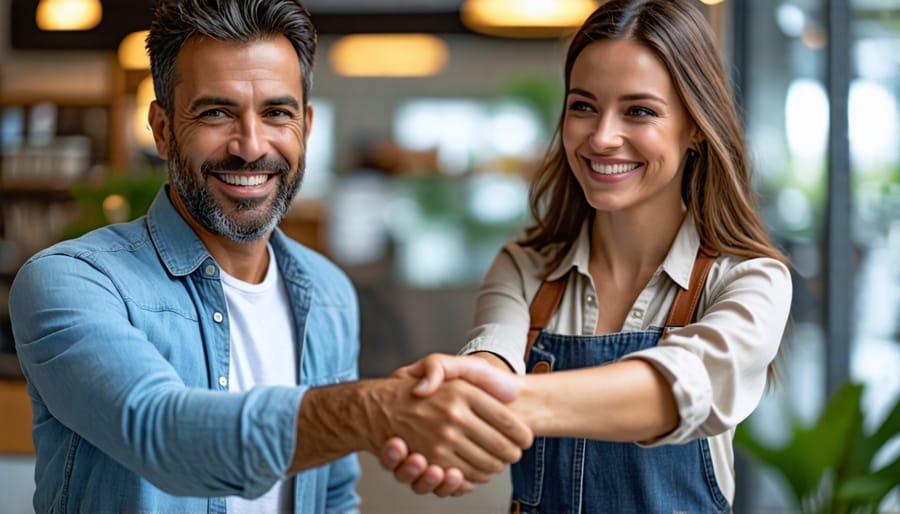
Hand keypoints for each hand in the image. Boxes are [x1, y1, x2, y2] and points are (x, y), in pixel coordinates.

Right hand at [383, 353, 526, 494]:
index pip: (508, 421)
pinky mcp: (432, 462)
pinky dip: (474, 478)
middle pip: (502, 449)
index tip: (526, 439)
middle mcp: (453, 417)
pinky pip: (464, 478)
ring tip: (497, 462)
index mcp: (462, 392)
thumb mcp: (439, 363)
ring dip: (495, 468)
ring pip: (487, 466)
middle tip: (514, 453)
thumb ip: (447, 366)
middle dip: (512, 454)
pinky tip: (476, 471)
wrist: (383, 408)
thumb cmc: (423, 387)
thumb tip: (438, 386)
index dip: (522, 435)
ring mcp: (442, 441)